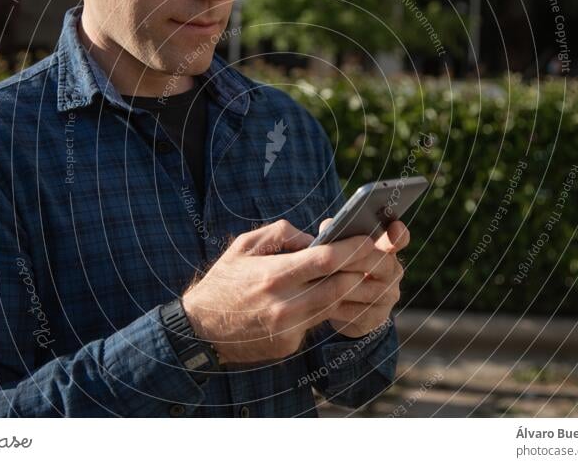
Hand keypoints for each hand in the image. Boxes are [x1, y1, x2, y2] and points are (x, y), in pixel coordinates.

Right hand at [181, 219, 378, 363]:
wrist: (200, 329)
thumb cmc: (224, 280)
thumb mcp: (244, 245)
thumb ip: (282, 233)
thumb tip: (315, 238)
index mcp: (274, 274)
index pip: (327, 259)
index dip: (354, 248)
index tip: (369, 239)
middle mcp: (284, 304)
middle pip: (340, 285)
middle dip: (363, 270)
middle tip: (377, 258)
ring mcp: (288, 328)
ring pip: (335, 305)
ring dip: (350, 289)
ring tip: (359, 274)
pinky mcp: (289, 344)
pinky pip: (317, 322)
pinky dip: (325, 307)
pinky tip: (328, 296)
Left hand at [322, 219, 409, 337]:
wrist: (339, 305)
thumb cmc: (338, 268)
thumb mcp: (336, 248)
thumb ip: (335, 234)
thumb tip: (328, 226)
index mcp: (385, 250)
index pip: (399, 239)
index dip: (398, 234)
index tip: (394, 228)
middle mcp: (392, 273)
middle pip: (384, 264)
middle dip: (358, 260)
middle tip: (334, 259)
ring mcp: (387, 297)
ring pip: (372, 290)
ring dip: (345, 285)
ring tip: (322, 280)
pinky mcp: (375, 318)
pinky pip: (359, 313)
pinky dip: (340, 307)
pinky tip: (321, 302)